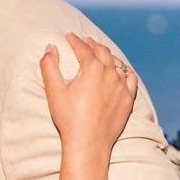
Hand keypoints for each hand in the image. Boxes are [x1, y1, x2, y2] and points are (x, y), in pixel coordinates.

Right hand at [40, 32, 137, 160]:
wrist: (88, 143)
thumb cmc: (68, 118)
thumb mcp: (54, 90)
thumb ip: (49, 65)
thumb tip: (50, 47)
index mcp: (92, 68)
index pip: (83, 48)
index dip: (75, 40)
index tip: (69, 36)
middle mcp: (110, 74)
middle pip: (102, 51)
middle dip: (92, 44)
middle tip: (84, 41)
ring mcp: (121, 87)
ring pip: (117, 63)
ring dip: (108, 55)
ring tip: (101, 53)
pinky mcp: (128, 100)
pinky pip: (130, 79)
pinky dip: (124, 71)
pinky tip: (120, 71)